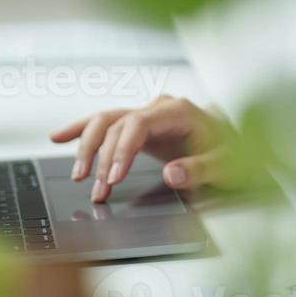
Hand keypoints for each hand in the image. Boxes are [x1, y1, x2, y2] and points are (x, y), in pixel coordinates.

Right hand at [49, 94, 230, 202]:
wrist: (237, 147)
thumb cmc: (233, 154)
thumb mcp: (225, 166)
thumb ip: (200, 169)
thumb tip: (172, 172)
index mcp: (179, 110)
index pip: (138, 123)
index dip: (121, 150)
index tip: (114, 177)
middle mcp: (160, 107)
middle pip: (117, 123)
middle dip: (102, 157)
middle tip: (98, 189)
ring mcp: (148, 114)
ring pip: (106, 121)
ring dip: (87, 148)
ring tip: (78, 175)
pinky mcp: (140, 124)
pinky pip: (106, 123)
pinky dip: (82, 130)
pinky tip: (59, 137)